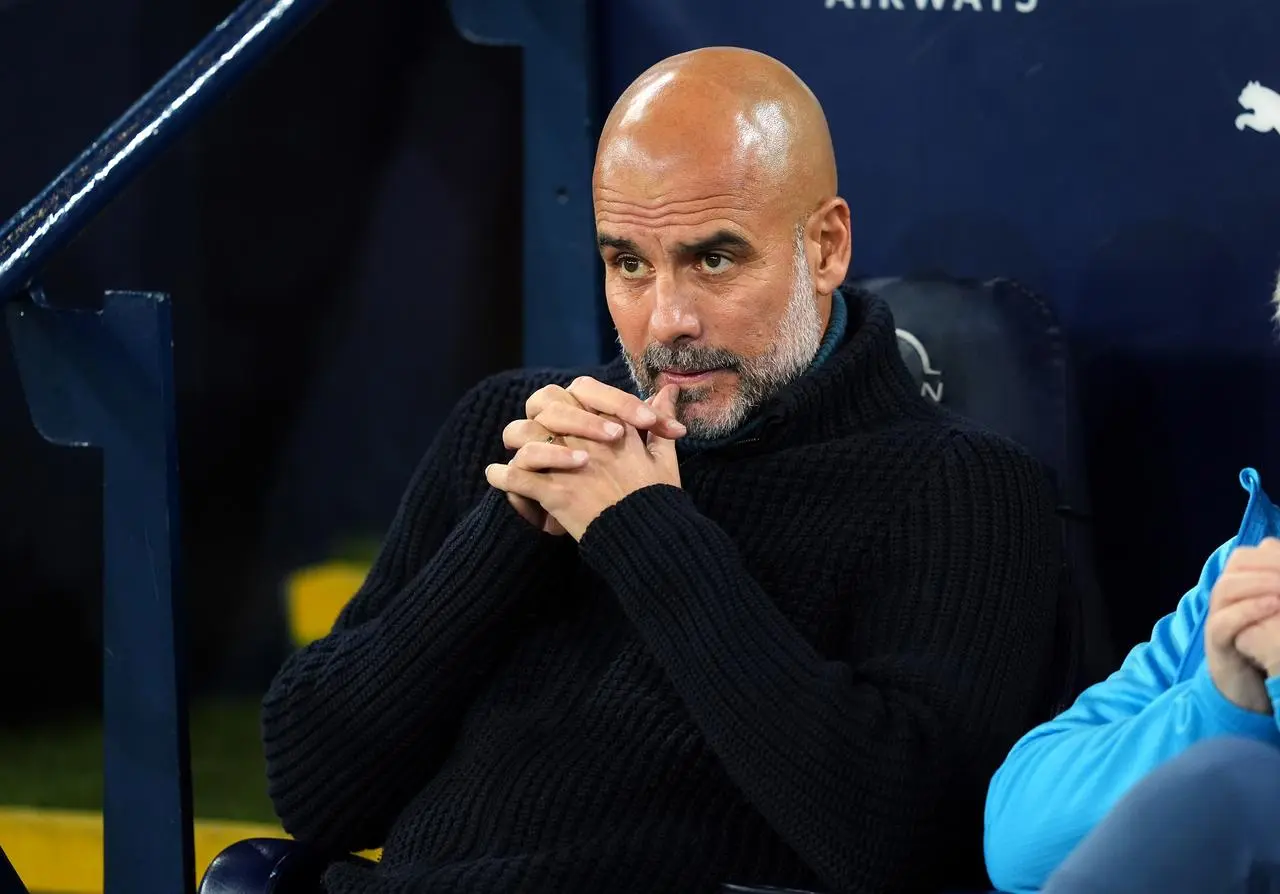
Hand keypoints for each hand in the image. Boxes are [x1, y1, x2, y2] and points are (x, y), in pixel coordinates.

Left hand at [487, 385, 682, 540]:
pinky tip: (495, 476)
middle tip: (540, 428)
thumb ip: (660, 418)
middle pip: (547, 403)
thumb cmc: (657, 497)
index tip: (572, 416)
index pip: (584, 390)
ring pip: (525, 435)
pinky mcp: (554, 491)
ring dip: (518, 444)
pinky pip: (516, 477)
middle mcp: (586, 438)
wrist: (648, 536)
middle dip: (540, 413)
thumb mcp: (663, 455)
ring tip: (513, 453)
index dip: (576, 400)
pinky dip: (501, 476)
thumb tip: (667, 390)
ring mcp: (568, 463)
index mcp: (613, 424)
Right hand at [1205, 539, 1279, 712]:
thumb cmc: (1268, 646)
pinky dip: (1248, 611)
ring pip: (1226, 589)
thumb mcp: (1274, 613)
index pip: (1248, 556)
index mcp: (1240, 585)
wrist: (1246, 687)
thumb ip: (1275, 589)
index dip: (1271, 554)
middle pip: (1236, 565)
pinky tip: (1273, 606)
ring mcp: (1218, 619)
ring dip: (1259, 584)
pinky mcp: (1217, 644)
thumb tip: (1276, 552)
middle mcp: (1225, 598)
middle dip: (1268, 564)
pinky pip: (1224, 622)